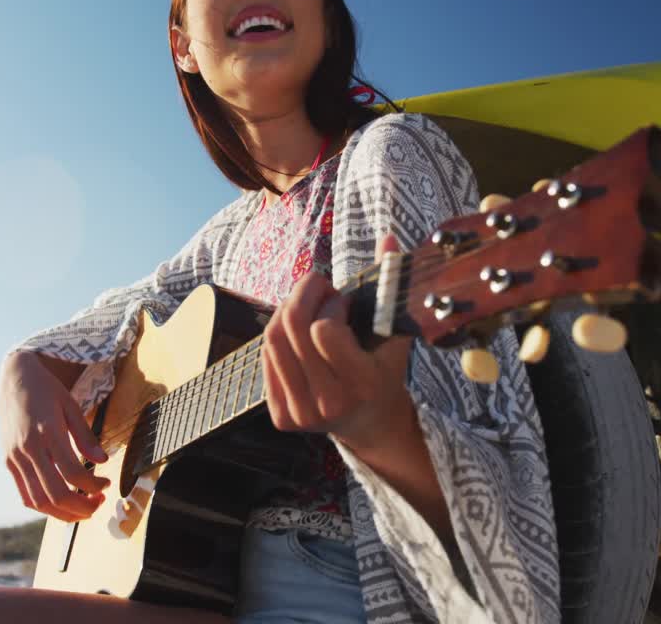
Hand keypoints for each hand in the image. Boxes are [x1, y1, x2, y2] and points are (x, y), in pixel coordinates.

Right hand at [0, 352, 109, 521]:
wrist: (15, 380)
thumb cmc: (48, 391)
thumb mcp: (71, 406)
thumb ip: (85, 436)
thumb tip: (102, 461)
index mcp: (47, 431)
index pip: (73, 473)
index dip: (93, 485)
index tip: (106, 483)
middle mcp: (27, 448)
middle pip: (55, 494)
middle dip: (81, 507)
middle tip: (99, 502)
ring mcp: (15, 458)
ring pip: (38, 501)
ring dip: (64, 513)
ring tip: (84, 507)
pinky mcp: (8, 463)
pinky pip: (26, 495)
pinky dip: (46, 505)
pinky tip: (63, 500)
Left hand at [261, 234, 415, 452]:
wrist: (369, 422)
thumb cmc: (383, 369)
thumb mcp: (394, 331)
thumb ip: (390, 285)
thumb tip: (388, 238)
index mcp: (362, 384)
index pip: (323, 330)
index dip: (332, 305)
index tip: (346, 302)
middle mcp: (329, 404)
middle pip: (291, 329)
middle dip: (303, 294)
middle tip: (319, 286)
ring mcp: (301, 414)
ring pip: (272, 339)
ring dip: (287, 310)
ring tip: (308, 305)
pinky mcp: (281, 417)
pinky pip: (265, 357)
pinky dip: (278, 334)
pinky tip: (296, 331)